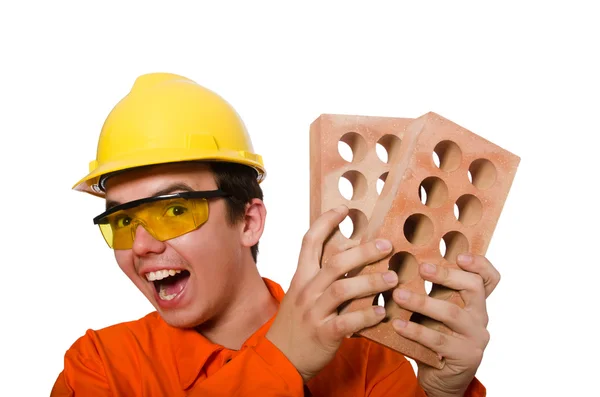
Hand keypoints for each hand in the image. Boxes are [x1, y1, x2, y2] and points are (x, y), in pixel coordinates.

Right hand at [266, 205, 397, 381]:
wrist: (280, 358)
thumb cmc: (296, 323)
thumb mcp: (302, 294)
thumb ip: (321, 276)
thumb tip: (349, 255)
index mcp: (301, 277)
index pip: (310, 241)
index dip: (326, 222)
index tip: (344, 209)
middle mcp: (307, 290)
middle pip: (336, 263)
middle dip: (363, 252)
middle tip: (386, 246)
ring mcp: (314, 312)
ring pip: (343, 289)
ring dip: (371, 282)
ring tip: (392, 278)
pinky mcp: (324, 334)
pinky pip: (348, 321)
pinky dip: (366, 315)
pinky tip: (383, 312)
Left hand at [391, 254, 499, 396]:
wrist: (442, 378)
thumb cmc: (436, 336)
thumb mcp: (436, 311)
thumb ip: (431, 291)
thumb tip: (402, 263)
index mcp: (475, 302)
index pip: (489, 278)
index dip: (480, 264)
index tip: (460, 255)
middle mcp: (480, 316)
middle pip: (473, 288)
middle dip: (446, 275)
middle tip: (422, 267)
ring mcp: (475, 337)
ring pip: (452, 313)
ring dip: (423, 302)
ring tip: (399, 295)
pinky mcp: (465, 356)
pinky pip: (438, 340)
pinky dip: (415, 331)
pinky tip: (397, 325)